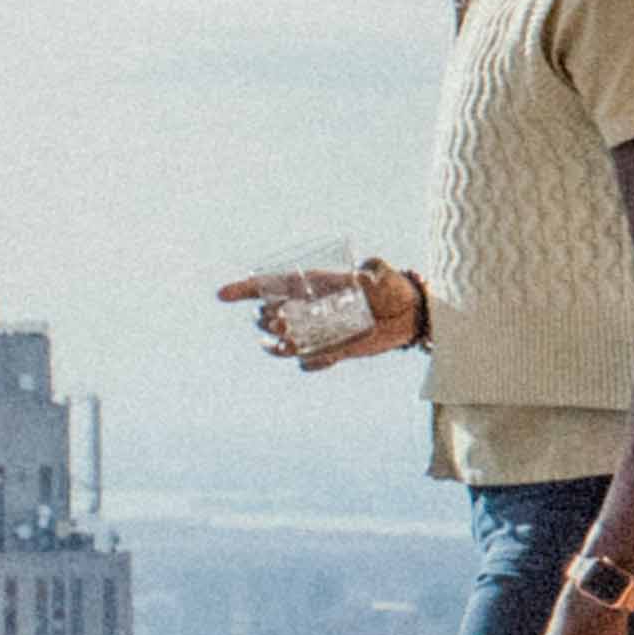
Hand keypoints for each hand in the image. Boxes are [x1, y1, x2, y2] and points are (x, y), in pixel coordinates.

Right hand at [218, 261, 419, 368]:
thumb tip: (364, 275)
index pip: (272, 285)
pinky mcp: (333, 351)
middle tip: (280, 323)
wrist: (411, 315)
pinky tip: (317, 360)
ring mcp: (319, 332)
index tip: (223, 295)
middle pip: (271, 316)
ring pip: (285, 343)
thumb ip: (375, 270)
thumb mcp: (386, 273)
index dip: (245, 290)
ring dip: (280, 346)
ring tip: (289, 345)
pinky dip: (311, 363)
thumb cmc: (395, 286)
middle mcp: (310, 310)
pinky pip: (311, 362)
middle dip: (267, 322)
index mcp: (314, 286)